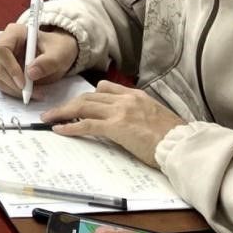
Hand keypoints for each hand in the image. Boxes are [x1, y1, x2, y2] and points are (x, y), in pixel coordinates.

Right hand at [0, 22, 77, 97]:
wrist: (58, 51)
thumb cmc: (58, 48)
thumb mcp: (60, 53)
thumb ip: (48, 62)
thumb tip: (31, 74)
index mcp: (14, 32)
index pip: (2, 49)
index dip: (10, 67)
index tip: (24, 83)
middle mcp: (3, 43)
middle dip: (13, 83)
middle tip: (31, 94)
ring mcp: (2, 56)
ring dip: (14, 89)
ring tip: (35, 94)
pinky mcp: (4, 69)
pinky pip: (3, 83)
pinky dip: (14, 91)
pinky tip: (30, 92)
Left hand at [42, 81, 186, 165]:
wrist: (183, 144)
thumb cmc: (173, 136)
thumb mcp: (154, 115)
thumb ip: (137, 112)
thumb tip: (125, 121)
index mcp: (134, 95)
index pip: (104, 88)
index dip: (87, 95)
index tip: (76, 102)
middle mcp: (125, 99)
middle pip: (88, 96)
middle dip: (69, 103)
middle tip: (54, 110)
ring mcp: (120, 111)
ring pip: (83, 106)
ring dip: (63, 112)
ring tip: (48, 118)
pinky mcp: (116, 127)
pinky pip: (87, 124)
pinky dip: (70, 126)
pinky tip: (59, 129)